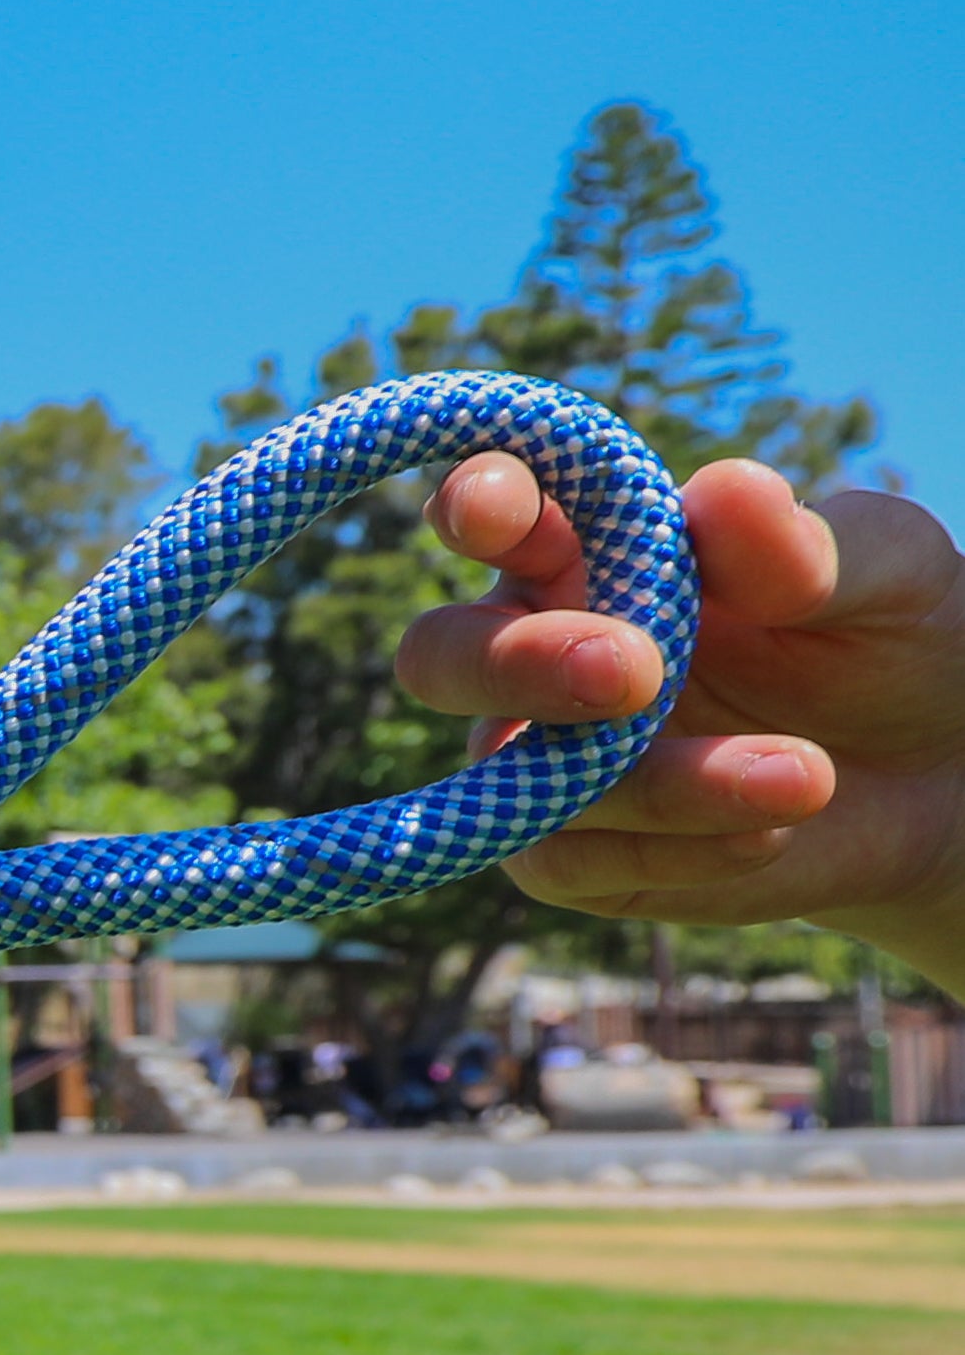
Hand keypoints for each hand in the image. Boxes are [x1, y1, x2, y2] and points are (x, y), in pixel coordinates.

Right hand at [393, 454, 964, 999]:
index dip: (473, 503)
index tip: (498, 511)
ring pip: (512, 772)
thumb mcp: (883, 572)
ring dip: (659, 781)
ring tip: (807, 776)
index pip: (493, 513)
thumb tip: (723, 493)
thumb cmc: (891, 637)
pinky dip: (669, 848)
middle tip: (632, 673)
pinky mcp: (569, 852)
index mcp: (589, 548)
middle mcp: (539, 646)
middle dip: (515, 663)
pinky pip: (560, 861)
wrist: (941, 778)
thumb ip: (802, 545)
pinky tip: (769, 831)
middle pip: (440, 654)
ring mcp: (540, 756)